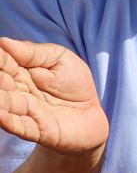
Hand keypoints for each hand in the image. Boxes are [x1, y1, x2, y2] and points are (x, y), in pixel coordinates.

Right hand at [0, 37, 105, 156]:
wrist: (90, 114)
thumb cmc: (73, 83)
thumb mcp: (60, 59)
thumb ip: (34, 53)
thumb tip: (4, 42)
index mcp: (19, 71)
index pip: (4, 63)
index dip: (0, 58)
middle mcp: (16, 91)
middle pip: (1, 84)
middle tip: (1, 77)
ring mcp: (25, 111)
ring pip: (6, 105)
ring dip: (0, 100)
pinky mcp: (36, 130)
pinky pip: (19, 126)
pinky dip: (9, 121)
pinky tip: (0, 115)